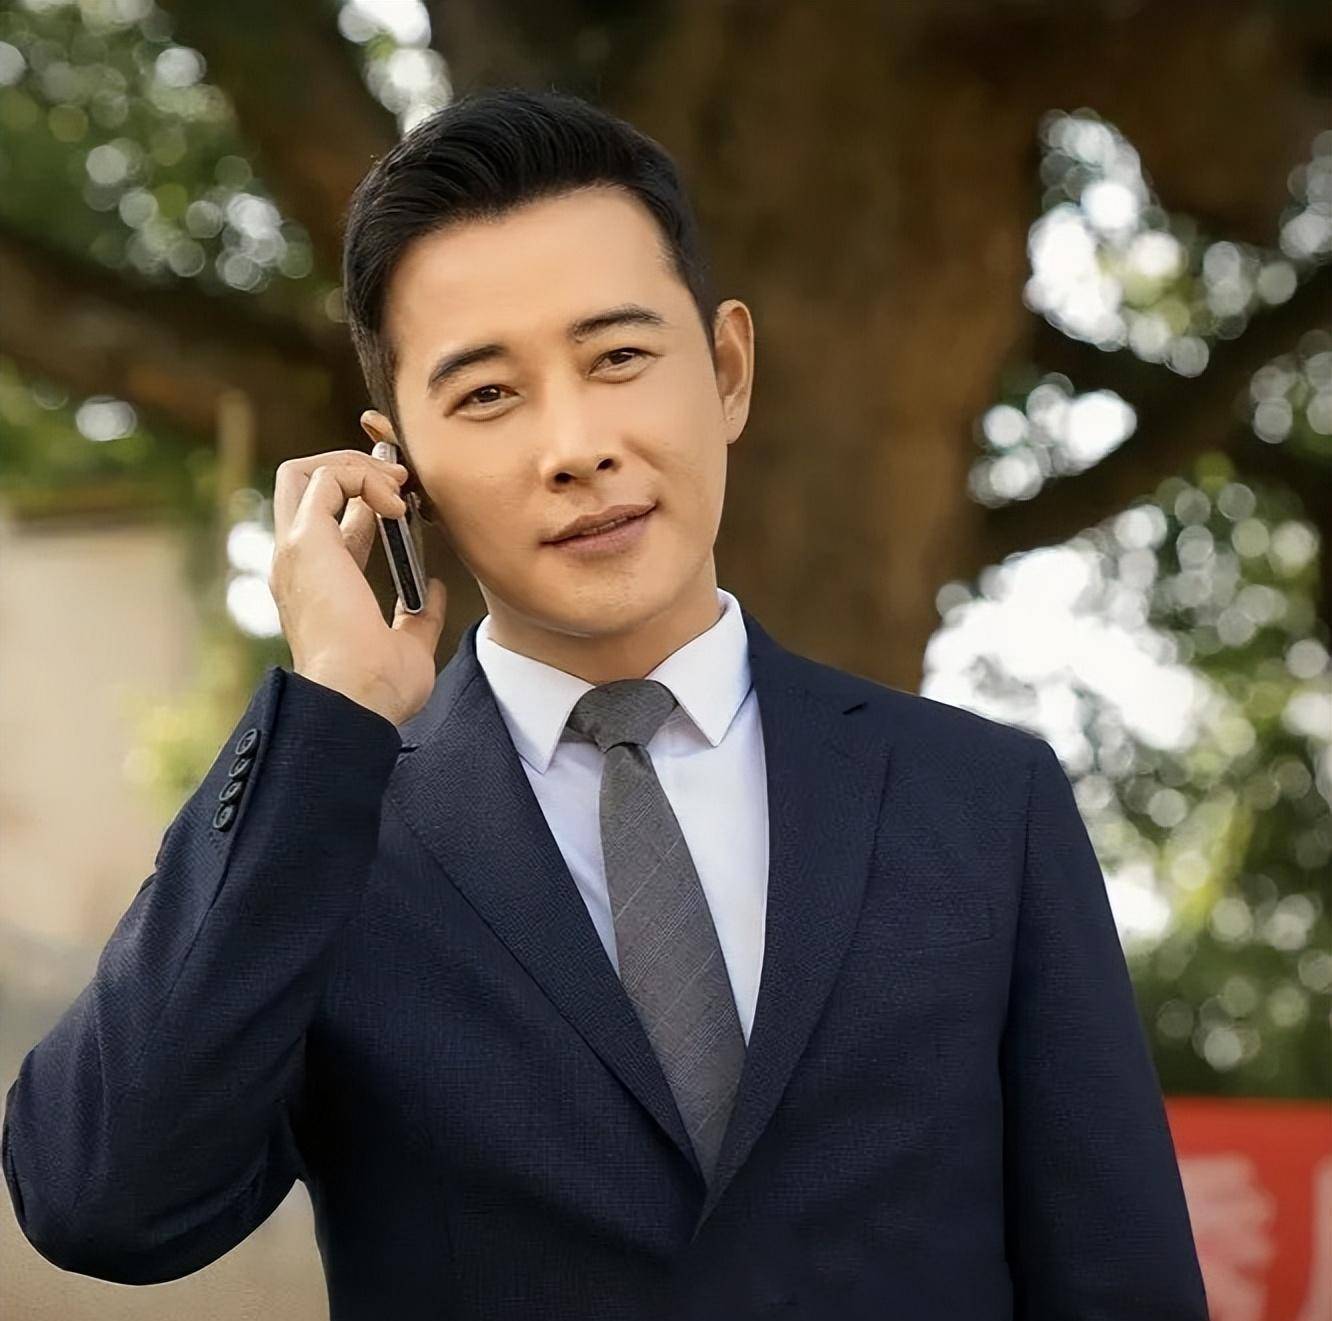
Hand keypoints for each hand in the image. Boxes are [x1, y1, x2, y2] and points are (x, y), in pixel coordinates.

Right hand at [269, 448, 447, 724]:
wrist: (357, 702)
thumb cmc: (380, 691)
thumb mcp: (410, 647)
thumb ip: (420, 615)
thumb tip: (436, 589)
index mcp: (318, 586)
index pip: (331, 524)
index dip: (366, 501)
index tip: (406, 503)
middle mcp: (298, 564)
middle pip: (300, 486)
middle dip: (349, 466)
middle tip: (398, 479)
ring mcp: (296, 551)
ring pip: (302, 472)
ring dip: (357, 466)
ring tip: (400, 487)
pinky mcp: (306, 541)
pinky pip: (326, 479)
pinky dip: (364, 477)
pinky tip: (398, 506)